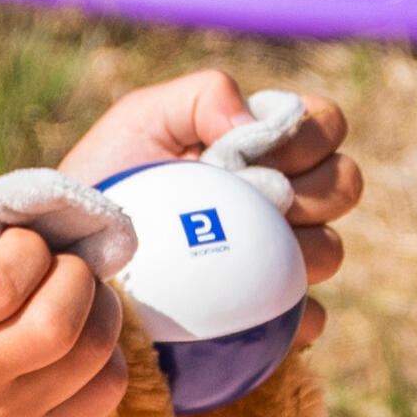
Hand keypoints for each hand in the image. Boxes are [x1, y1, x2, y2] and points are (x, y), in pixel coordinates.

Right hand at [0, 179, 132, 416]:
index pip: (0, 284)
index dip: (27, 248)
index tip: (19, 244)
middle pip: (54, 327)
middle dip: (74, 276)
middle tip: (59, 264)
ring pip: (90, 354)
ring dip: (102, 305)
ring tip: (75, 290)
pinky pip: (109, 389)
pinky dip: (110, 350)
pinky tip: (80, 333)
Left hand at [63, 74, 363, 292]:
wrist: (72, 254)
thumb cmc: (107, 178)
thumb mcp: (143, 118)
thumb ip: (203, 96)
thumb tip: (256, 129)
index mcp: (266, 146)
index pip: (326, 125)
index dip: (311, 135)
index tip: (262, 152)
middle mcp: (284, 201)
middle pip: (344, 185)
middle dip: (313, 188)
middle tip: (261, 199)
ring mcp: (280, 259)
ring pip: (330, 251)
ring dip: (301, 249)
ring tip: (245, 252)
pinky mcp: (269, 317)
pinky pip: (309, 321)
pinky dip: (292, 317)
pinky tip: (254, 314)